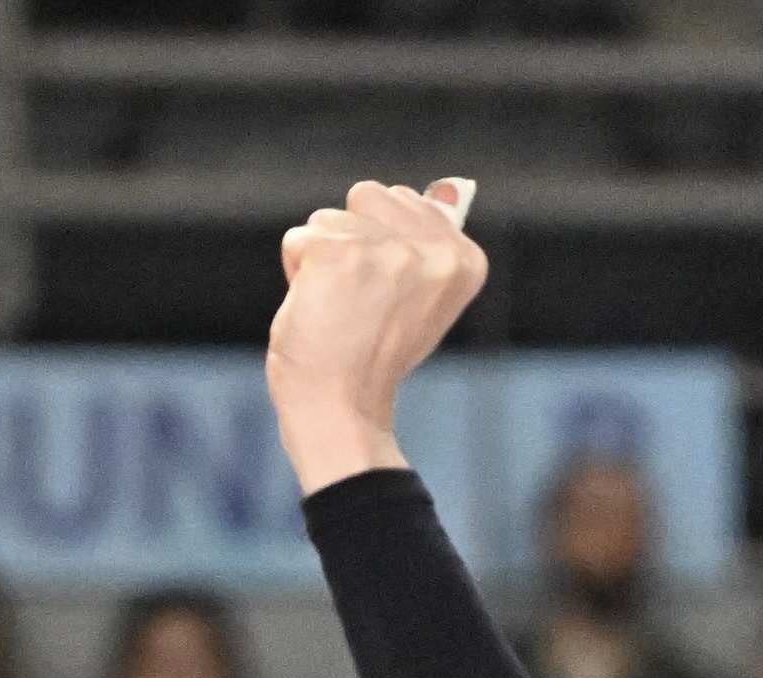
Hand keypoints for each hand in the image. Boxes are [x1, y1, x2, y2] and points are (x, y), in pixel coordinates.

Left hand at [266, 177, 484, 494]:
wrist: (343, 405)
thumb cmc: (373, 352)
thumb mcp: (417, 291)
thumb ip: (426, 239)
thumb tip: (448, 189)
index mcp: (466, 258)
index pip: (402, 201)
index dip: (381, 243)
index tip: (391, 294)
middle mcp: (438, 251)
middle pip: (367, 196)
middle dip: (351, 239)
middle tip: (363, 300)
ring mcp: (390, 253)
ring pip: (329, 218)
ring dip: (320, 260)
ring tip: (341, 309)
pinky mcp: (341, 256)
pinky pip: (299, 239)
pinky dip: (296, 273)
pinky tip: (320, 310)